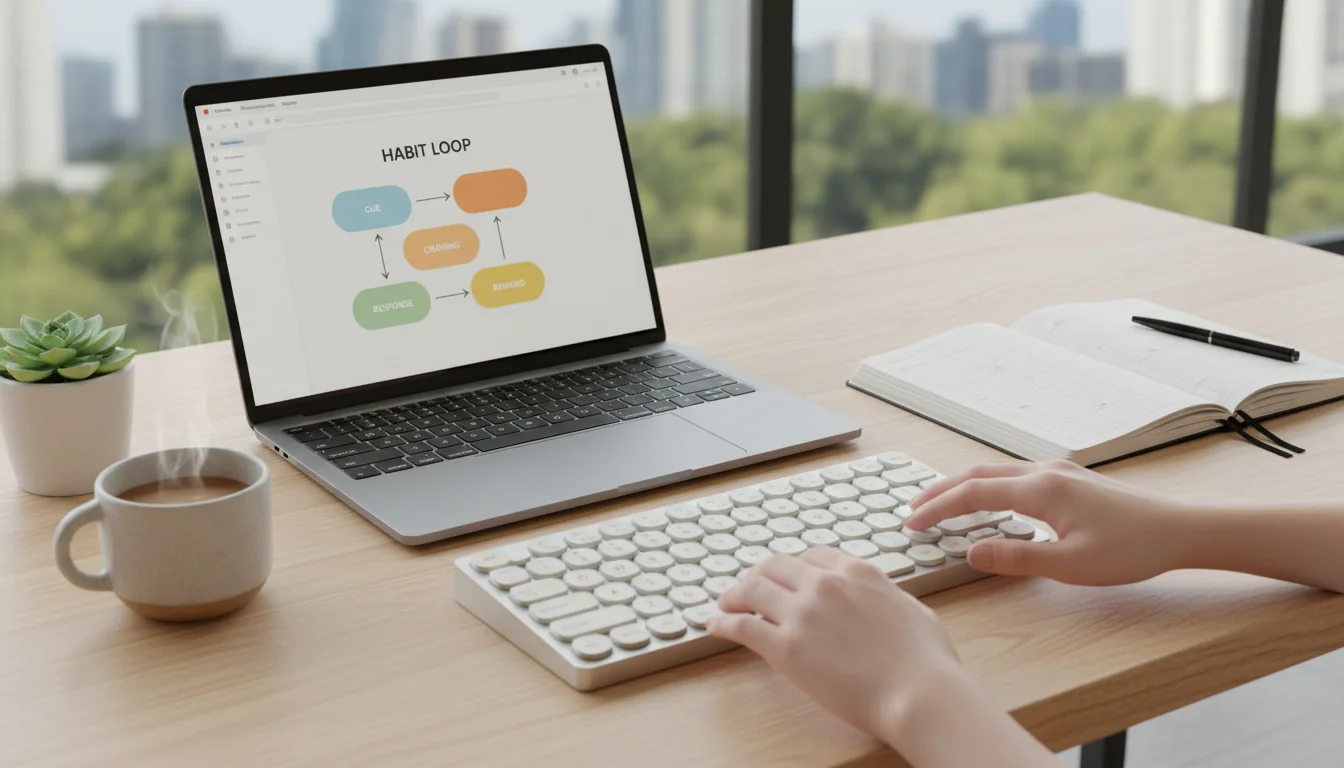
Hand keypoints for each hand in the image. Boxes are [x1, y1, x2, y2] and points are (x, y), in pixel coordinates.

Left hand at [707, 547, 965, 741]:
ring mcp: (803, 613)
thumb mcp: (914, 610)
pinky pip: (742, 626)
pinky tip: (714, 626)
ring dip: (734, 595)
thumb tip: (886, 600)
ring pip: (752, 589)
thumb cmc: (927, 662)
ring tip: (726, 605)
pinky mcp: (785, 647)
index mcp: (857, 572)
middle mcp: (825, 584)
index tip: (784, 576)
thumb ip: (890, 598)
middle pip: (775, 566)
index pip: (812, 556)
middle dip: (758, 575)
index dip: (793, 566)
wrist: (919, 694)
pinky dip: (723, 623)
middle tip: (749, 588)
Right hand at [906, 460, 1187, 585]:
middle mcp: (1045, 472)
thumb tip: (971, 551)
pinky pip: (1013, 477)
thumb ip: (1016, 558)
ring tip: (938, 504)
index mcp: (1041, 489)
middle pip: (977, 475)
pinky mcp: (1068, 480)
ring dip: (962, 486)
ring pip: (995, 473)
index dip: (938, 509)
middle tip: (912, 509)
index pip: (973, 494)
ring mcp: (1058, 472)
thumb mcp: (1071, 565)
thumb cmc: (1132, 549)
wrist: (1180, 530)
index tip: (912, 523)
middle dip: (940, 491)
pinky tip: (985, 503)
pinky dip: (986, 487)